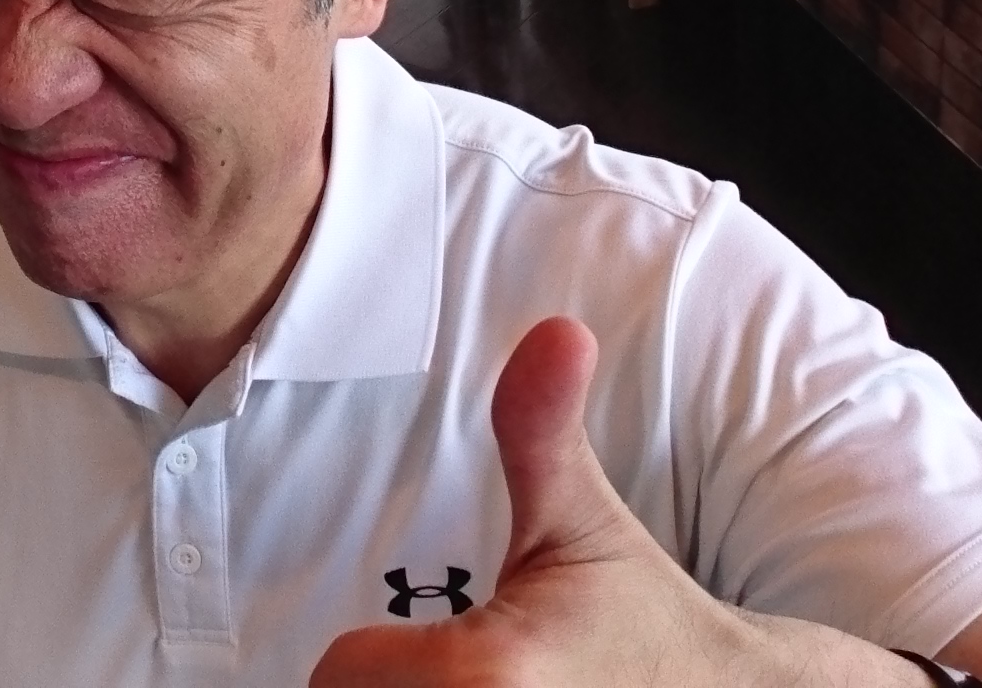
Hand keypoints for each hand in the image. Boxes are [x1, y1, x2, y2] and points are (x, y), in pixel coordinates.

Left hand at [309, 318, 916, 687]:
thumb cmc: (639, 618)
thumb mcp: (584, 522)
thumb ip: (541, 429)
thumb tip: (557, 329)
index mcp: (487, 675)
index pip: (342, 670)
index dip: (375, 650)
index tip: (438, 635)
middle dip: (390, 684)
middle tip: (442, 666)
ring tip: (457, 685)